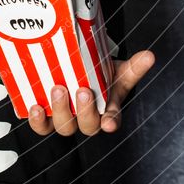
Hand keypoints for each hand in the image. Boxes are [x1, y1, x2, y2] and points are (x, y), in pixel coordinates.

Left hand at [28, 50, 155, 135]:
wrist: (75, 70)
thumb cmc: (99, 75)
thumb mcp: (117, 70)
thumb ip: (133, 66)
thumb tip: (149, 56)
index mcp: (107, 110)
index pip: (111, 120)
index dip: (110, 123)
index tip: (109, 122)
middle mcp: (86, 118)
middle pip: (87, 125)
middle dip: (85, 110)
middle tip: (82, 90)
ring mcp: (65, 118)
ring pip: (63, 126)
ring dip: (60, 111)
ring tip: (58, 89)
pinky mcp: (45, 115)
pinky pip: (40, 125)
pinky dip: (37, 119)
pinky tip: (35, 106)